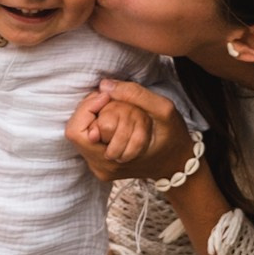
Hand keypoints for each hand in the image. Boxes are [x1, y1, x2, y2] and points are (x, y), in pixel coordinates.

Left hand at [65, 80, 189, 181]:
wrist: (177, 163)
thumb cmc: (173, 137)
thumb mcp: (163, 110)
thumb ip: (135, 95)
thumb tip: (104, 86)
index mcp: (113, 160)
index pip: (77, 131)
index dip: (87, 108)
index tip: (107, 97)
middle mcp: (102, 167)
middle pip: (76, 131)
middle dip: (92, 111)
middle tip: (111, 102)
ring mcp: (100, 168)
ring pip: (81, 134)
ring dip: (95, 117)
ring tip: (118, 114)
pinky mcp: (100, 165)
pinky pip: (87, 139)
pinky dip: (98, 125)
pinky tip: (115, 122)